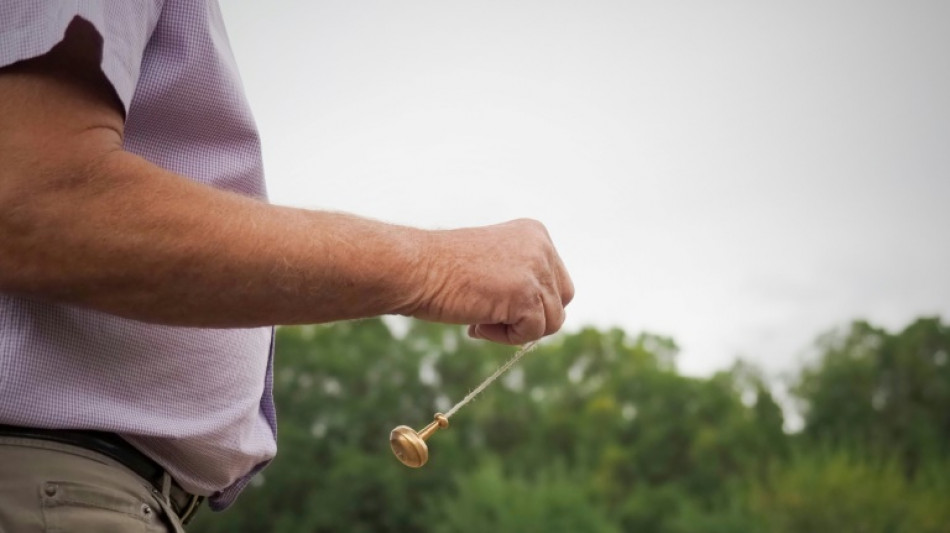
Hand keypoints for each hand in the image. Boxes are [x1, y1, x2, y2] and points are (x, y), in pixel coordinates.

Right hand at [405, 219, 573, 344]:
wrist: (415, 268)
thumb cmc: (443, 270)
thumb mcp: (495, 264)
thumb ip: (523, 278)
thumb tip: (546, 315)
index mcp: (535, 234)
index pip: (557, 281)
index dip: (530, 302)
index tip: (493, 299)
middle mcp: (541, 247)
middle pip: (561, 301)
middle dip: (531, 318)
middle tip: (491, 316)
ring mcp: (535, 269)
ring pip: (551, 321)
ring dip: (516, 329)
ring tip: (480, 318)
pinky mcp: (526, 294)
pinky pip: (532, 333)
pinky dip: (505, 338)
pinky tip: (477, 323)